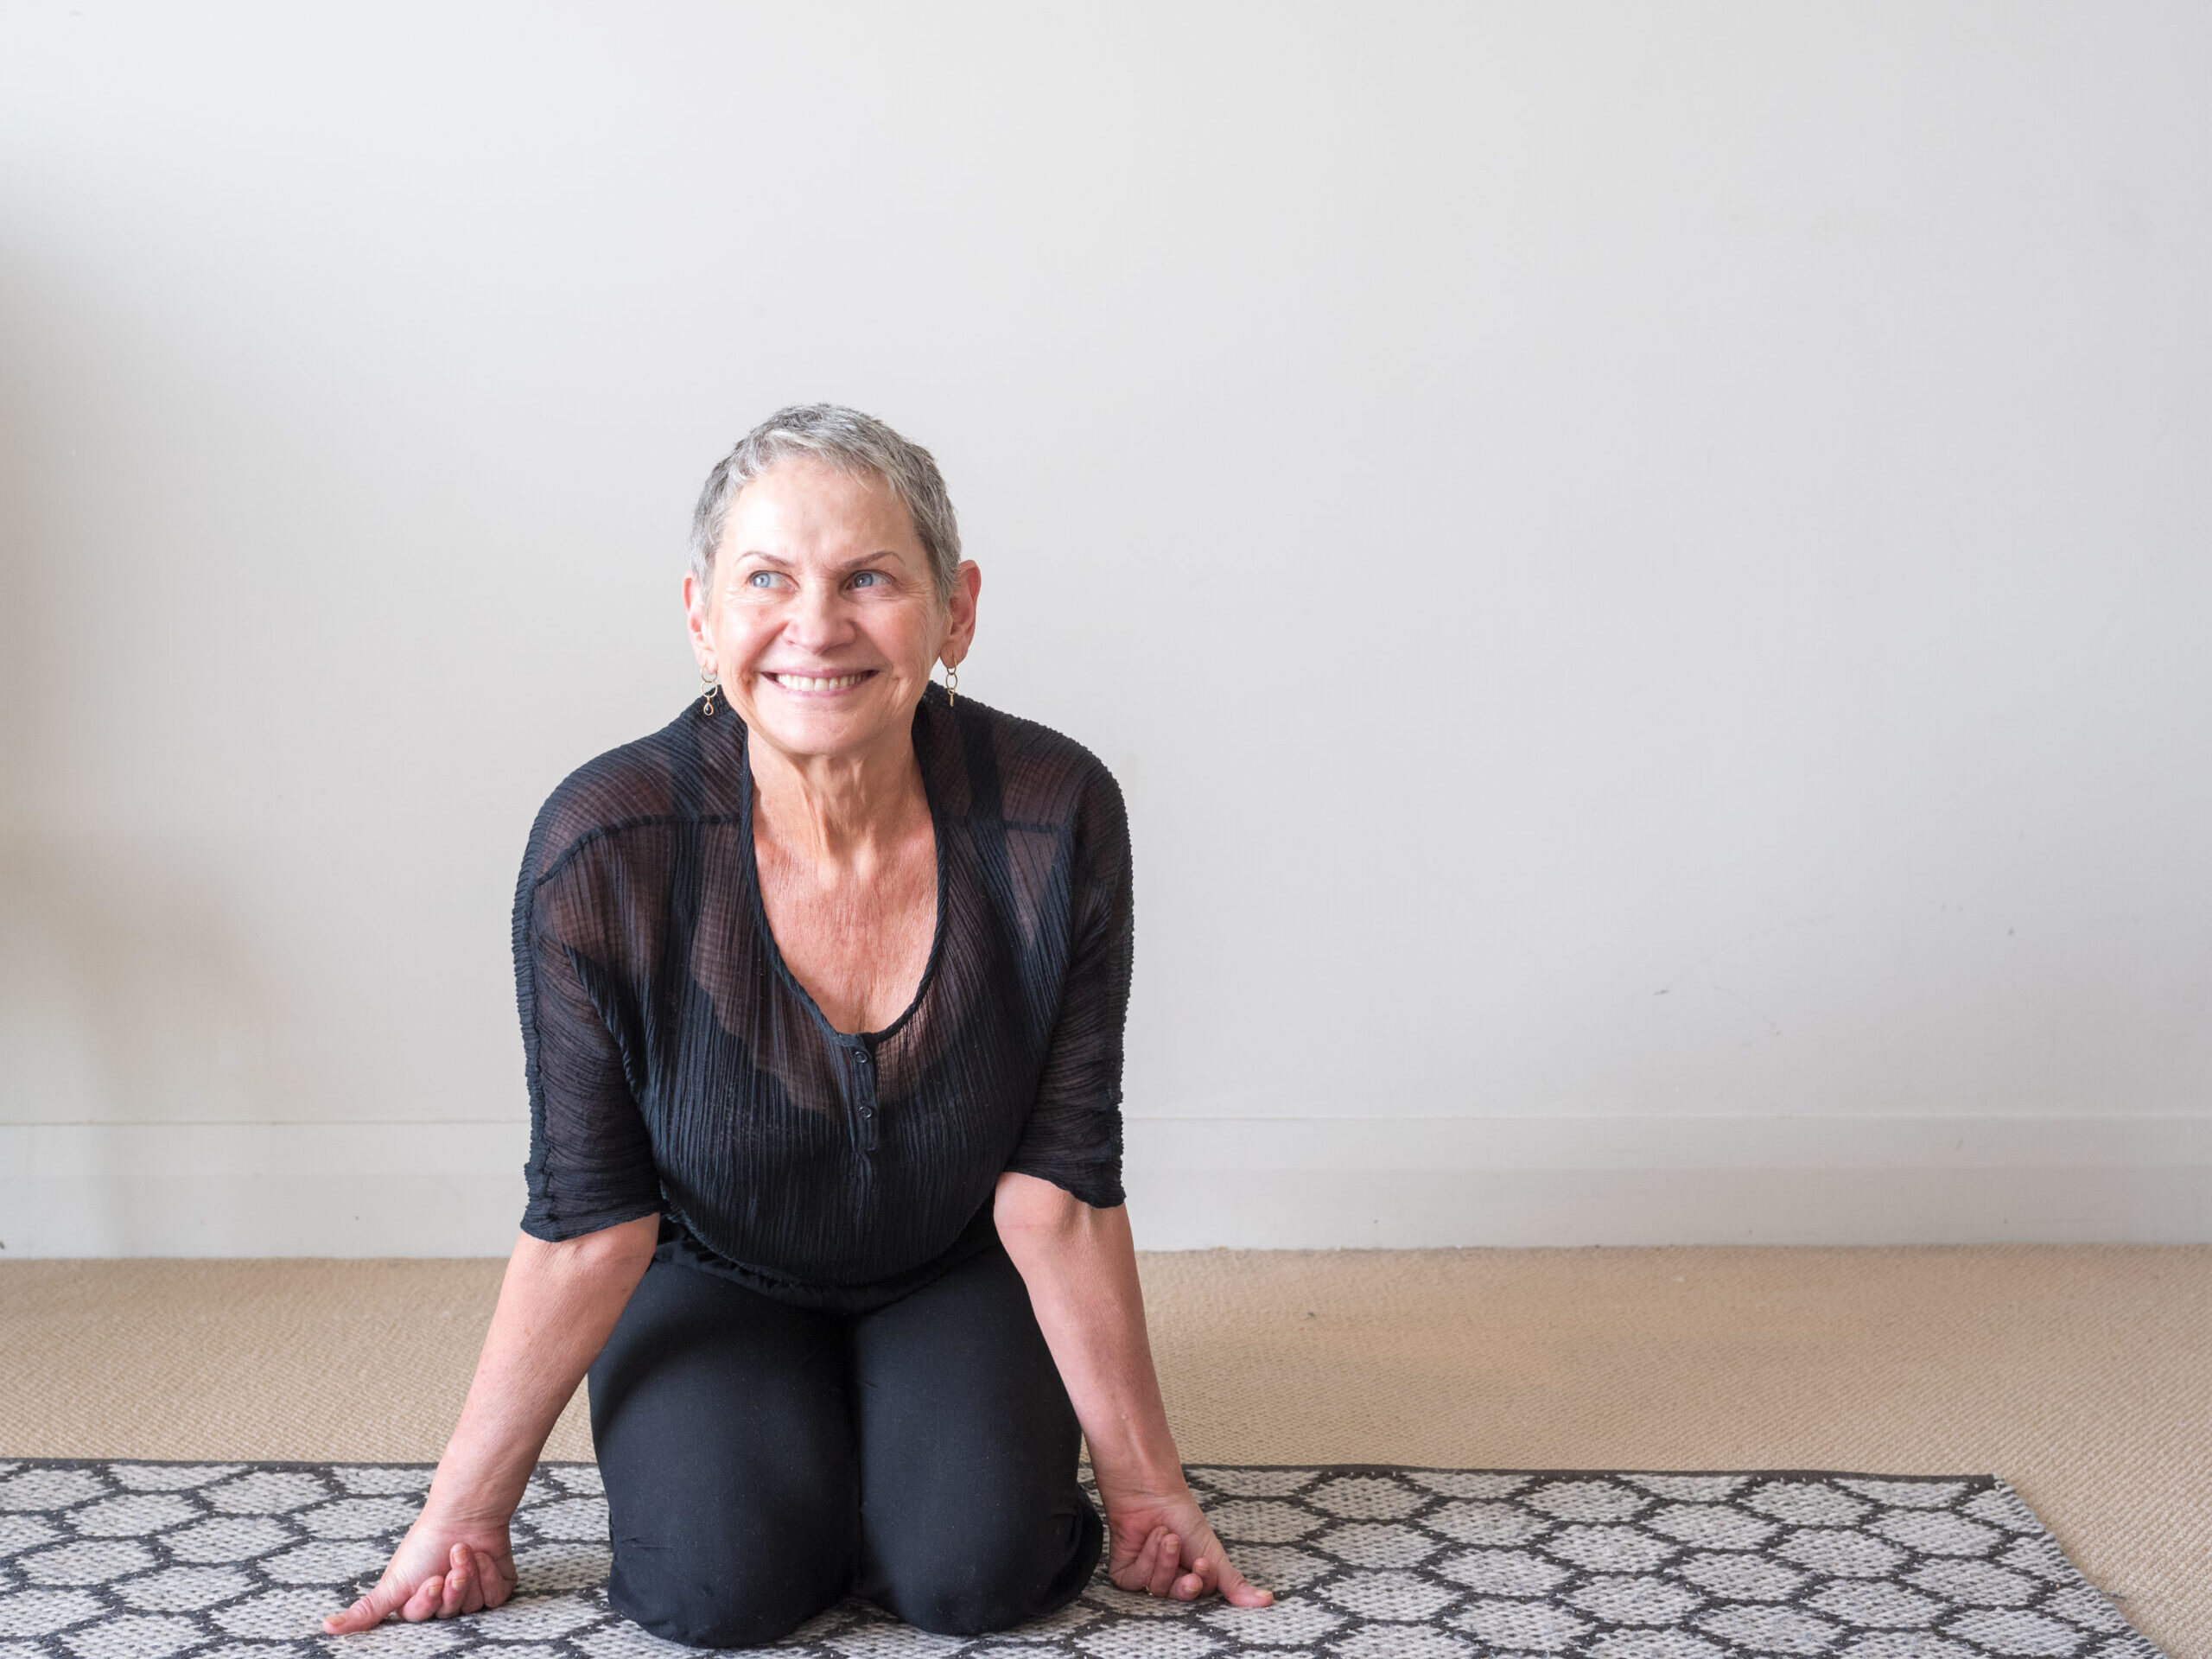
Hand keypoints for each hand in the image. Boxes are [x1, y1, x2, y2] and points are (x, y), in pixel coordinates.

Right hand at [323, 1510, 516, 1633]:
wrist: (464, 1513)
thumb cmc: (426, 1544)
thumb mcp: (392, 1581)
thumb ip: (365, 1611)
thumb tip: (326, 1628)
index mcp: (419, 1603)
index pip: (423, 1619)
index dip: (429, 1601)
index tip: (432, 1578)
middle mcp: (446, 1601)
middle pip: (449, 1614)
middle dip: (451, 1586)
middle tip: (450, 1560)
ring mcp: (472, 1594)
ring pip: (473, 1606)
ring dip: (469, 1574)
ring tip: (464, 1550)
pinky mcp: (496, 1585)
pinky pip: (495, 1596)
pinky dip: (489, 1574)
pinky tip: (483, 1555)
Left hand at [1103, 1485, 1272, 1607]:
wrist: (1152, 1492)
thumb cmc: (1182, 1517)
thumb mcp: (1213, 1551)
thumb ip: (1235, 1582)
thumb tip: (1267, 1601)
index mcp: (1192, 1579)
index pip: (1201, 1596)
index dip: (1201, 1581)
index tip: (1202, 1561)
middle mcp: (1169, 1581)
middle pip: (1178, 1596)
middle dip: (1183, 1578)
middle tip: (1190, 1559)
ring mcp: (1146, 1578)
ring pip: (1157, 1589)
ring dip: (1164, 1559)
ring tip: (1166, 1535)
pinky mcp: (1124, 1573)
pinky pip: (1135, 1581)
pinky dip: (1146, 1558)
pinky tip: (1151, 1537)